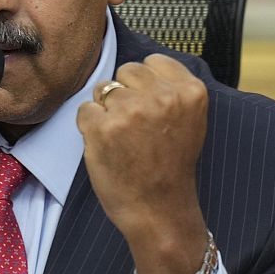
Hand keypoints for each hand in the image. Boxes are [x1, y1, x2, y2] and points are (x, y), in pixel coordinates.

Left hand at [77, 54, 210, 273]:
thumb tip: (142, 68)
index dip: (145, 84)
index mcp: (189, 92)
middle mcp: (161, 96)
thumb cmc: (170, 168)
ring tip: (122, 138)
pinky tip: (107, 147)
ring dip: (106, 110)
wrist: (159, 211)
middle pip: (126, 71)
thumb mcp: (189, 120)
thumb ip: (171, 90)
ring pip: (103, 88)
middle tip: (135, 126)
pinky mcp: (102, 128)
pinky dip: (90, 127)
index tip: (149, 106)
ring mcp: (130, 111)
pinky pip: (84, 110)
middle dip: (125, 93)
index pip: (153, 62)